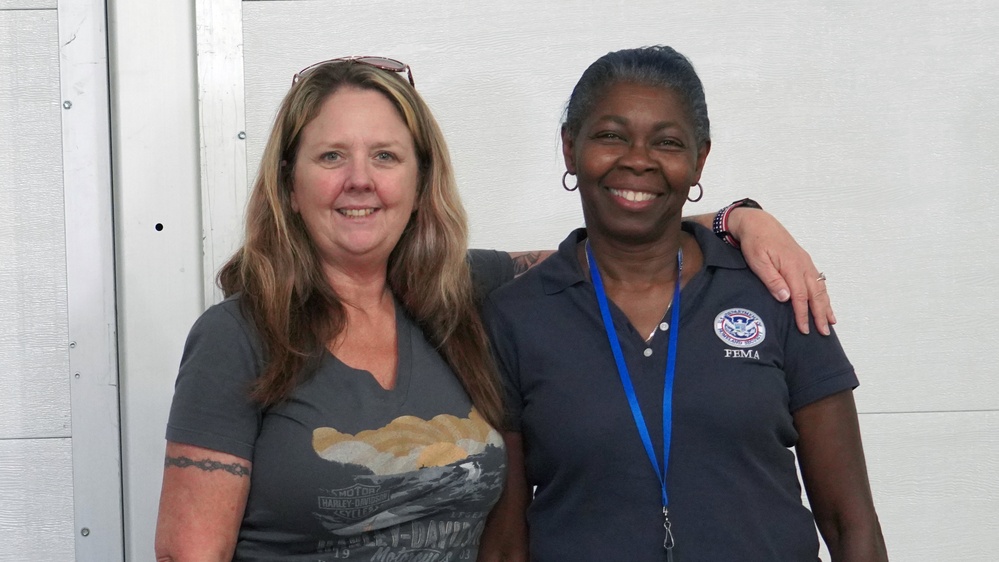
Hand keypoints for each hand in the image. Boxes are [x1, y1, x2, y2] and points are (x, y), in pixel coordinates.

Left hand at [727, 208, 835, 334]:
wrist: (758, 222)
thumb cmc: (755, 242)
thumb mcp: (757, 261)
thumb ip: (772, 279)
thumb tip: (786, 298)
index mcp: (792, 266)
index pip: (800, 296)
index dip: (803, 314)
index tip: (805, 329)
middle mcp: (803, 265)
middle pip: (815, 294)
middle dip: (821, 314)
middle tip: (824, 332)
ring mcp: (805, 262)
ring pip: (820, 288)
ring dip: (826, 305)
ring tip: (831, 321)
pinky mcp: (803, 261)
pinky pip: (817, 280)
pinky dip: (823, 294)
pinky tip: (825, 302)